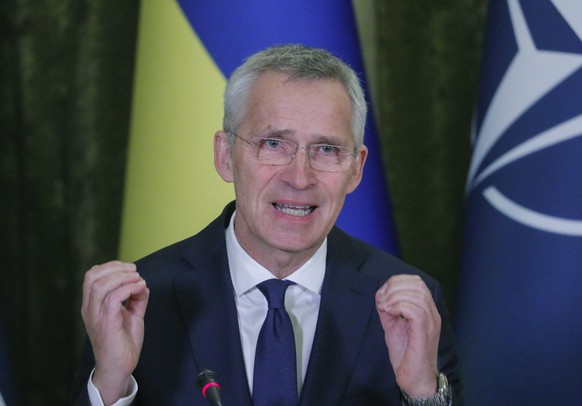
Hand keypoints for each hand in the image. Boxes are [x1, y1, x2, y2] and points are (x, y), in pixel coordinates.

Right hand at [81, 261, 148, 404]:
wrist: (120, 367)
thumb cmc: (123, 341)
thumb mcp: (131, 314)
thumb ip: (135, 297)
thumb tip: (141, 282)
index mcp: (92, 305)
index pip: (91, 276)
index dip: (110, 266)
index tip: (130, 268)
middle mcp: (89, 309)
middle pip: (92, 276)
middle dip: (116, 267)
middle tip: (135, 272)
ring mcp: (96, 316)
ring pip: (101, 285)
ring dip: (124, 277)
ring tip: (138, 280)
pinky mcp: (106, 324)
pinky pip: (113, 298)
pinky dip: (129, 288)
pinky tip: (140, 288)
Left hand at [375, 275, 439, 397]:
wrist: (413, 378)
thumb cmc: (405, 353)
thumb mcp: (393, 325)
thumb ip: (389, 309)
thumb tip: (381, 294)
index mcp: (427, 310)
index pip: (417, 282)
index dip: (397, 281)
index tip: (383, 293)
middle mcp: (432, 314)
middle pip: (417, 284)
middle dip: (395, 286)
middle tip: (382, 300)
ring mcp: (431, 323)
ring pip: (416, 295)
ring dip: (395, 297)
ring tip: (385, 307)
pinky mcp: (424, 332)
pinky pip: (415, 310)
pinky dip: (398, 307)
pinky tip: (389, 313)